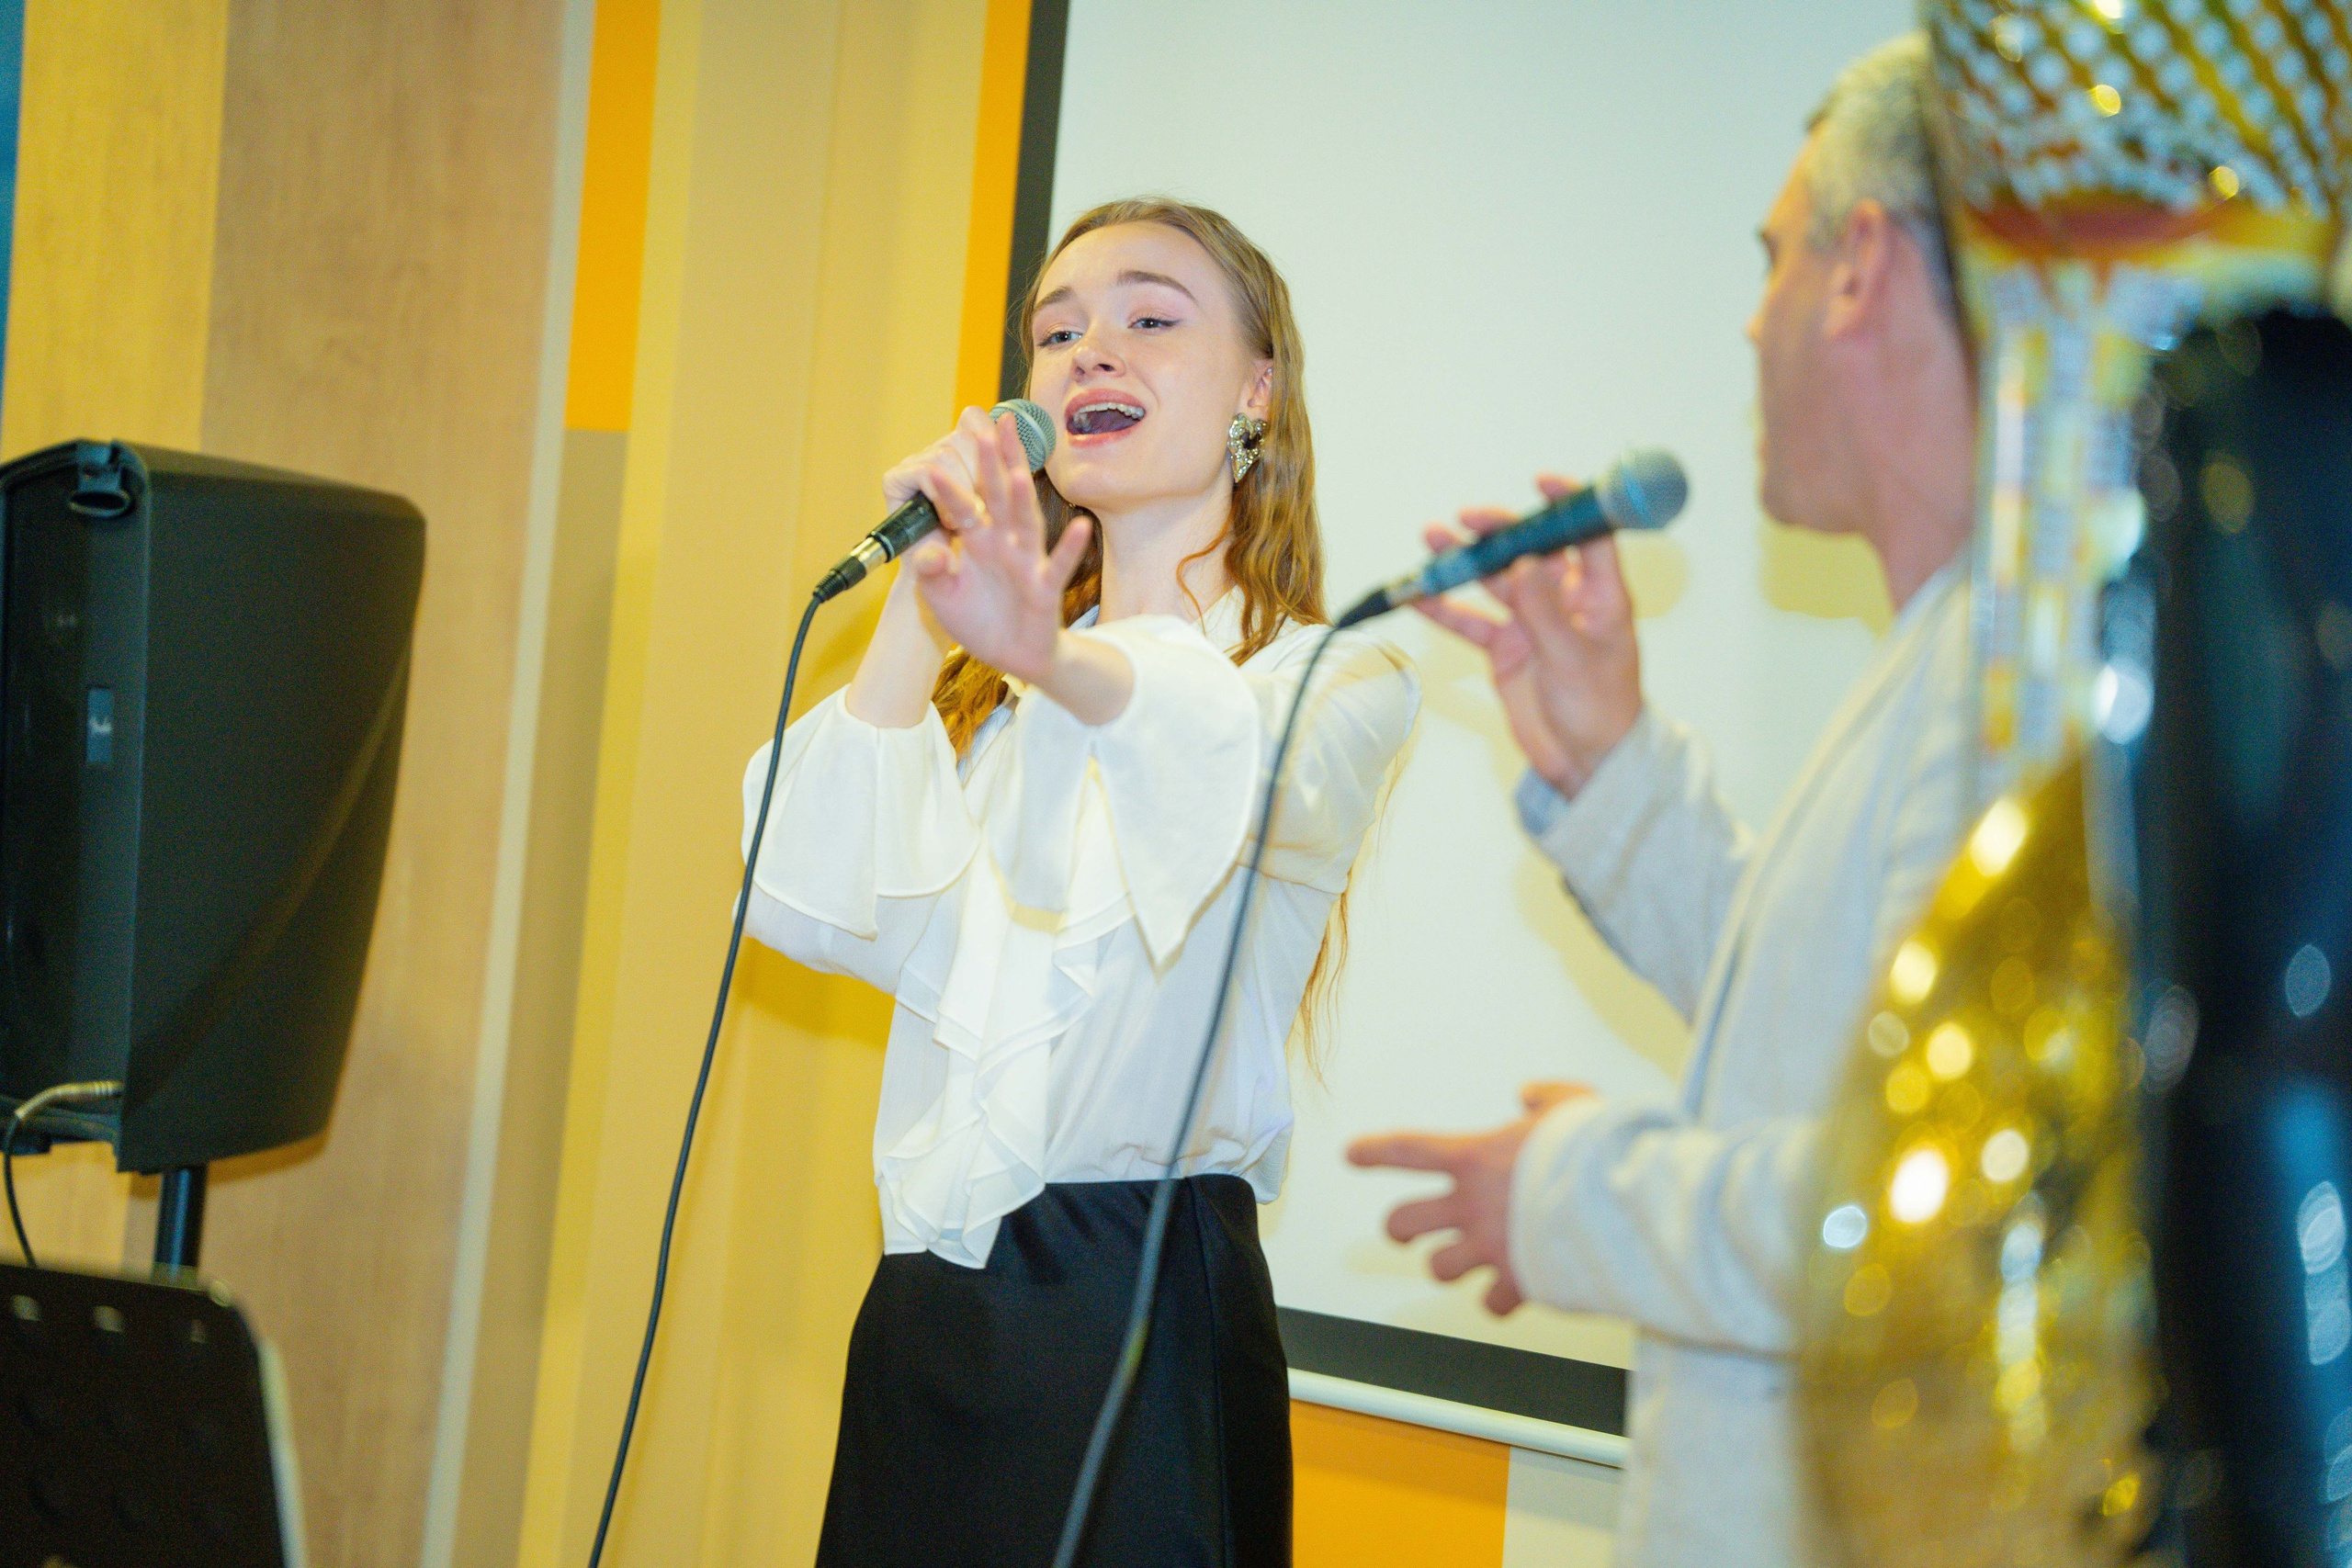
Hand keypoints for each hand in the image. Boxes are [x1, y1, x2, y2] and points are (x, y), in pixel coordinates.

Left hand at [899, 406, 1091, 683]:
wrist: (1011, 655)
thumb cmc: (978, 619)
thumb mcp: (942, 597)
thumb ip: (932, 574)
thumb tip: (928, 556)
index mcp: (977, 540)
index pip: (962, 506)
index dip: (948, 487)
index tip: (932, 461)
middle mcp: (1003, 543)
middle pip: (999, 496)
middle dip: (996, 461)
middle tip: (994, 422)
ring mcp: (1027, 563)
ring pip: (1026, 524)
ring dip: (1022, 499)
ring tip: (1018, 471)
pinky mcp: (1044, 588)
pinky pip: (1058, 566)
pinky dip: (1070, 549)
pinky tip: (1081, 528)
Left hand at [1345, 1081, 1591, 1314]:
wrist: (1620, 1204)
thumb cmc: (1596, 1150)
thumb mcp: (1572, 1104)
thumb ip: (1546, 1097)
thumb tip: (1528, 1095)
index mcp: (1475, 1158)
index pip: (1408, 1150)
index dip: (1375, 1152)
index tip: (1351, 1155)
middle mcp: (1471, 1205)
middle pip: (1403, 1223)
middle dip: (1398, 1228)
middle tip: (1405, 1231)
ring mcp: (1489, 1246)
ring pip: (1438, 1269)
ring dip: (1448, 1265)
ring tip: (1468, 1262)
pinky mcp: (1516, 1281)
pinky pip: (1490, 1303)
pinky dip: (1498, 1299)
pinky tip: (1514, 1290)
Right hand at [1413, 474, 1641, 795]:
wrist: (1586, 763)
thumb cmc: (1601, 711)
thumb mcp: (1574, 659)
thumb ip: (1546, 611)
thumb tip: (1523, 562)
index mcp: (1602, 595)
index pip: (1589, 535)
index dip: (1568, 504)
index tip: (1542, 482)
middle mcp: (1567, 600)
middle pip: (1530, 551)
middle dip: (1499, 532)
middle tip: (1468, 519)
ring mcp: (1534, 622)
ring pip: (1495, 581)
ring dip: (1465, 561)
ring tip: (1433, 538)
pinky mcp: (1508, 648)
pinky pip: (1471, 621)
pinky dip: (1445, 609)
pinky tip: (1417, 594)